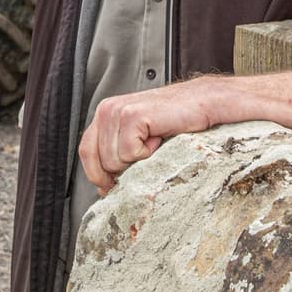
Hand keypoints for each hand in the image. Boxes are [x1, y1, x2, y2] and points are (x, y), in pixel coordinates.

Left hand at [78, 77, 220, 194]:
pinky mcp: (133, 115)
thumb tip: (103, 187)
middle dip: (120, 170)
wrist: (204, 104)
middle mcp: (107, 110)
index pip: (87, 152)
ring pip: (112, 160)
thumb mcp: (139, 139)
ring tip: (154, 143)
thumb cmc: (177, 122)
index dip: (100, 174)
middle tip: (143, 160)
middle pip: (97, 160)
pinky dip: (147, 153)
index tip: (116, 184)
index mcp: (105, 115)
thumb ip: (117, 154)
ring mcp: (118, 111)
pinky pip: (128, 153)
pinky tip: (158, 138)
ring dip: (138, 160)